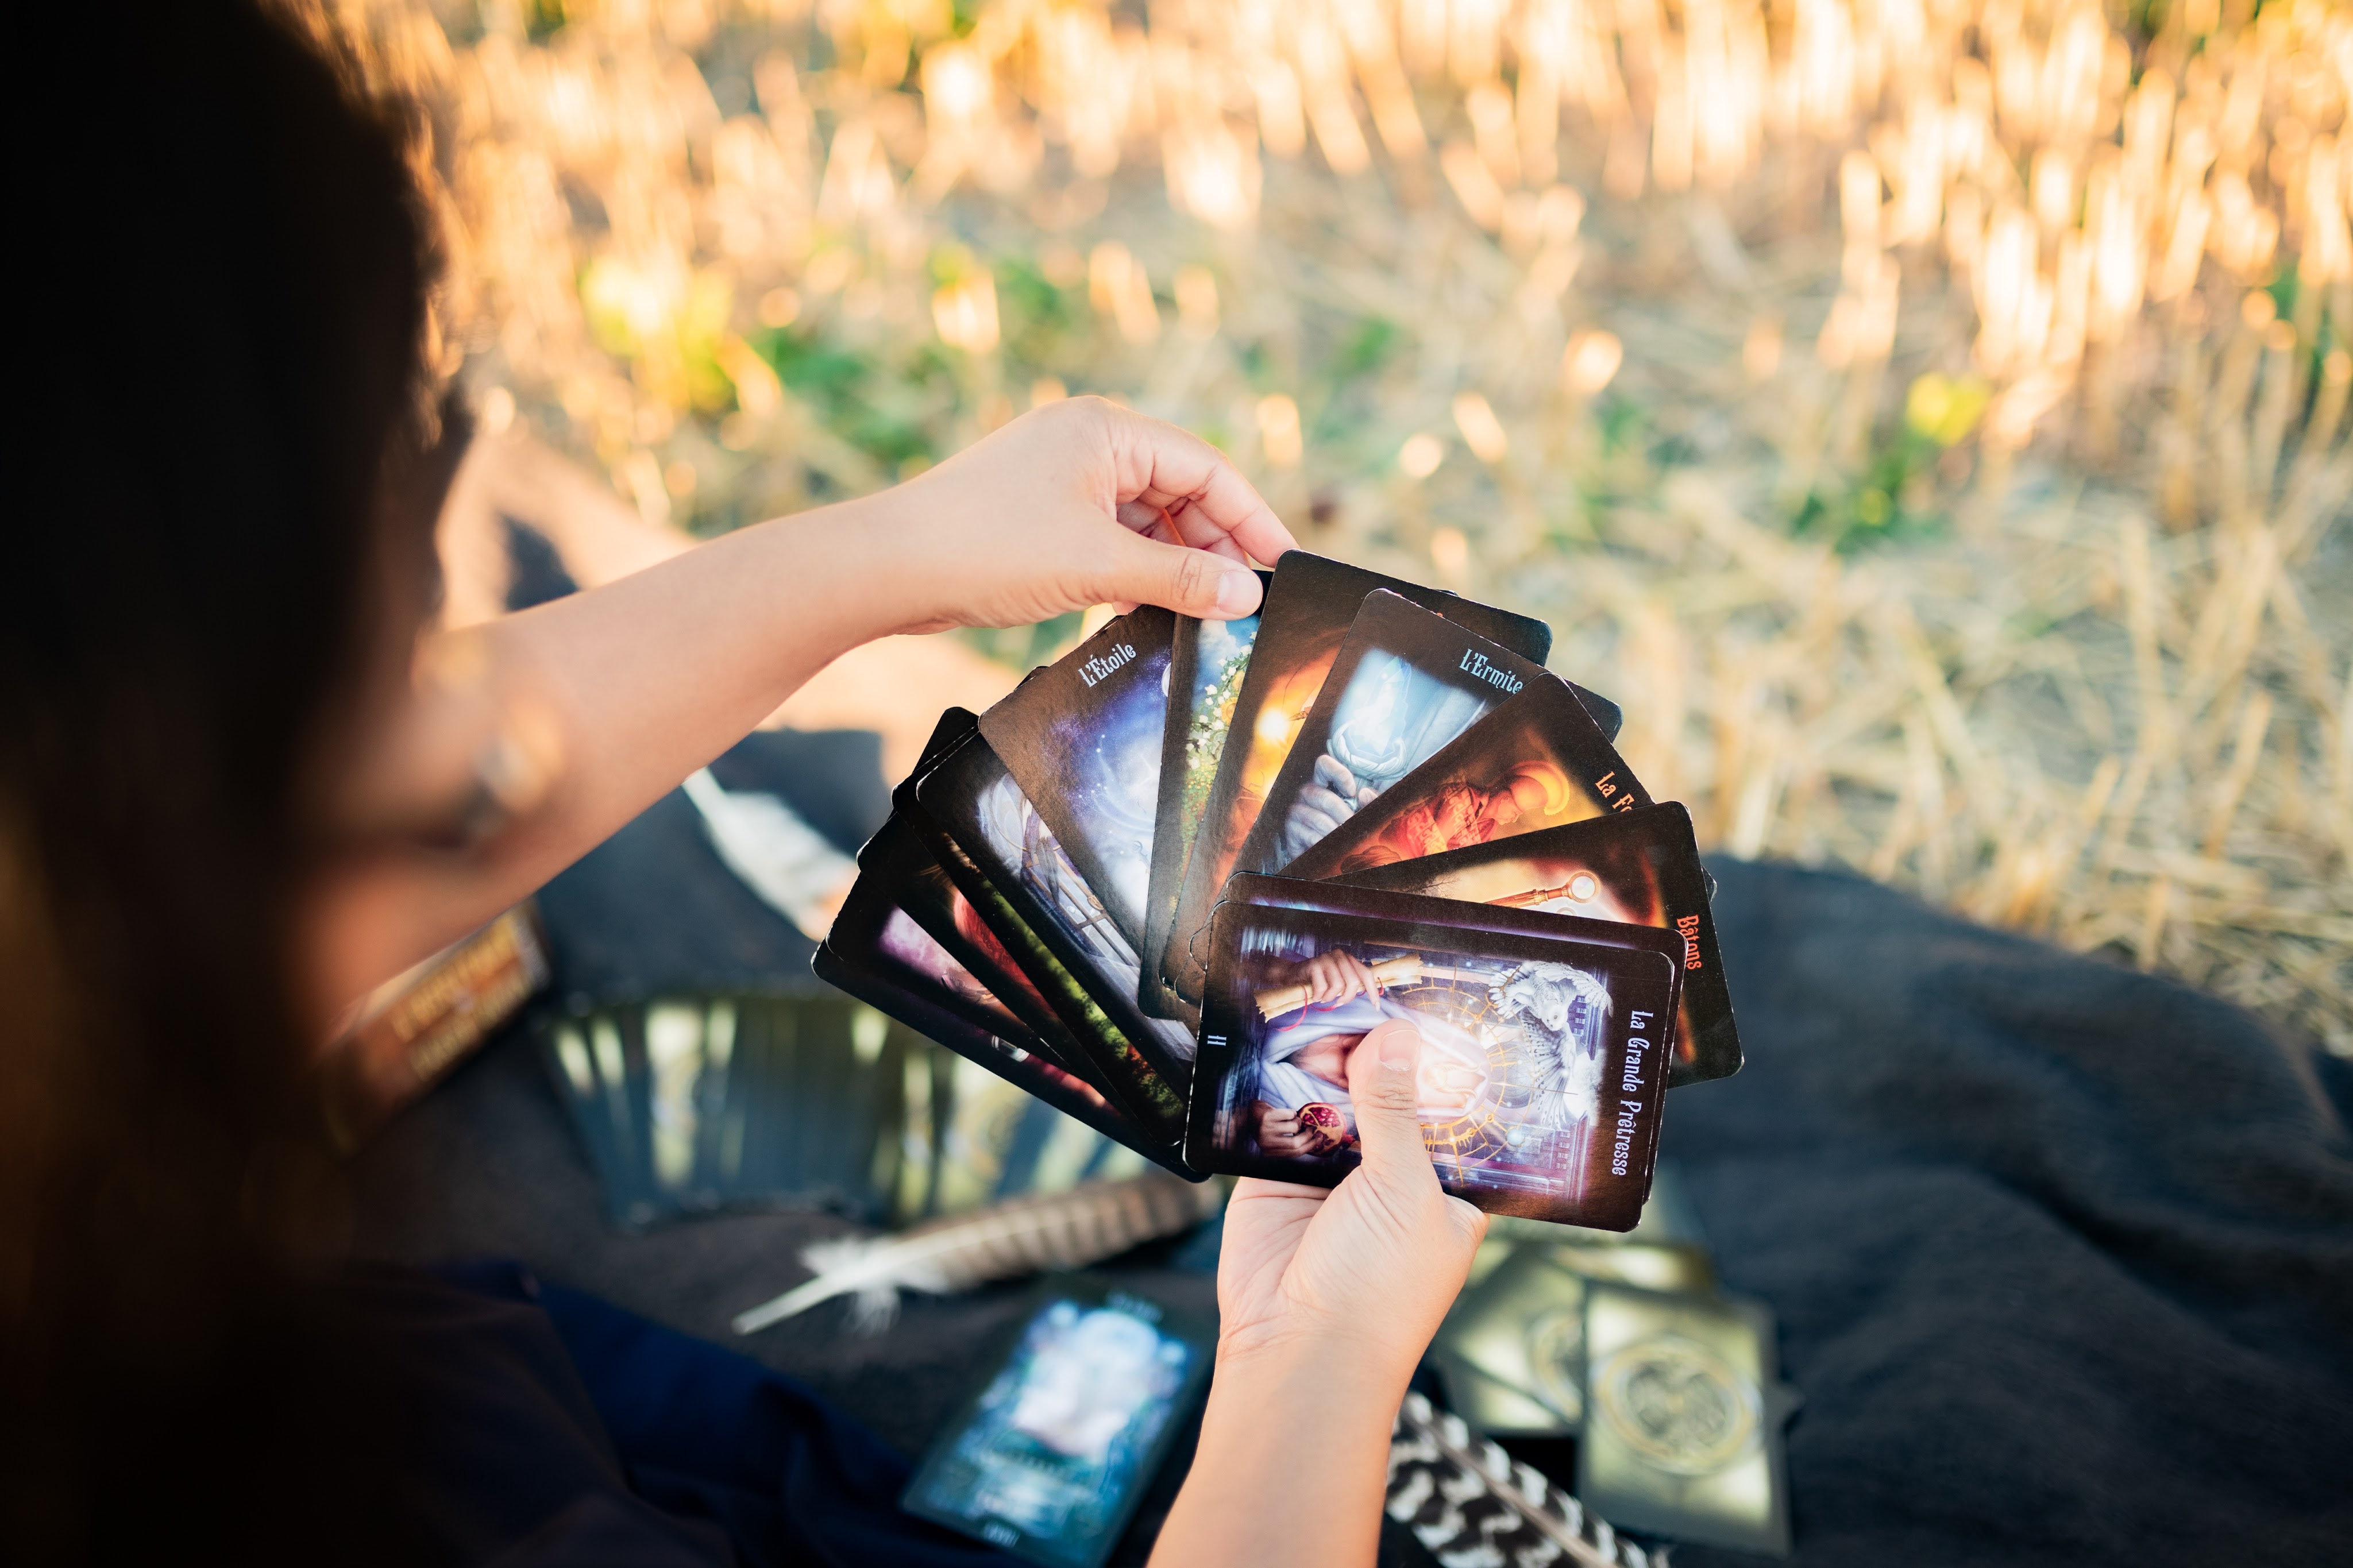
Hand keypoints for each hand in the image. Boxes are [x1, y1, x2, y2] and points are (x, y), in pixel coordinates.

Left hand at [871, 398, 1296, 632]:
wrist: (887, 568)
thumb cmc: (985, 548)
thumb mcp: (1098, 566)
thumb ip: (1180, 579)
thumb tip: (1246, 595)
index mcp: (1106, 430)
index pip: (1207, 466)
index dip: (1251, 518)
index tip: (1283, 566)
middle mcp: (1087, 443)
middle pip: (1180, 491)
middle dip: (1214, 547)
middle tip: (1244, 604)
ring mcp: (1060, 479)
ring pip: (1145, 519)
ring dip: (1174, 565)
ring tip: (1202, 615)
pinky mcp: (1039, 515)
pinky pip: (1110, 538)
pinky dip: (1135, 571)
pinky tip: (1148, 610)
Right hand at [1217, 1020, 1485, 1371]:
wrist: (1299, 1352)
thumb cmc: (1379, 1294)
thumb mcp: (1404, 1189)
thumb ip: (1394, 1109)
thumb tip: (1396, 1038)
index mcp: (1445, 1186)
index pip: (1447, 1109)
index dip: (1435, 1061)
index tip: (1427, 1002)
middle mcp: (1392, 1176)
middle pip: (1386, 1094)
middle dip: (1374, 1051)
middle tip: (1363, 984)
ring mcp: (1333, 1175)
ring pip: (1331, 1099)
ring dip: (1324, 1061)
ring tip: (1320, 997)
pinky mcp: (1278, 1176)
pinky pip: (1278, 1118)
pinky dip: (1275, 1086)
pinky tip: (1275, 1041)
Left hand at [1253, 1104, 1313, 1157]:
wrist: (1246, 1112)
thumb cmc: (1264, 1126)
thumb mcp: (1273, 1138)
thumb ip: (1288, 1142)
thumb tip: (1312, 1140)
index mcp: (1269, 1152)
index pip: (1294, 1153)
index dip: (1309, 1146)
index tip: (1319, 1139)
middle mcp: (1266, 1143)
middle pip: (1296, 1143)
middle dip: (1308, 1135)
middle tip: (1311, 1128)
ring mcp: (1266, 1130)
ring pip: (1294, 1127)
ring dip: (1298, 1121)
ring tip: (1293, 1118)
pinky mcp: (1267, 1117)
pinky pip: (1290, 1114)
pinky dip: (1292, 1113)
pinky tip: (1286, 1113)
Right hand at [1279, 753, 1370, 859]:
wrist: (1328, 853)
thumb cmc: (1345, 827)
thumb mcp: (1362, 812)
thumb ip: (1370, 802)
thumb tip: (1364, 793)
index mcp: (1323, 783)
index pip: (1324, 764)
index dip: (1338, 774)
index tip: (1352, 792)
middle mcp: (1307, 793)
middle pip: (1324, 797)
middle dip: (1343, 813)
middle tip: (1353, 825)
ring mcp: (1297, 811)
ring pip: (1317, 818)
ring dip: (1335, 830)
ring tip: (1345, 838)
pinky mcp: (1291, 831)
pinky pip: (1309, 835)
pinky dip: (1324, 842)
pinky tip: (1331, 845)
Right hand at [1293, 949, 1379, 1006]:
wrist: (1292, 975)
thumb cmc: (1318, 981)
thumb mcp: (1337, 980)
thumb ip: (1351, 984)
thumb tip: (1371, 997)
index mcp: (1348, 959)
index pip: (1366, 974)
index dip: (1372, 991)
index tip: (1375, 1006)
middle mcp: (1339, 955)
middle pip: (1354, 982)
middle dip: (1347, 997)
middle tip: (1338, 1002)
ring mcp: (1326, 959)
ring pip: (1338, 986)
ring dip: (1330, 997)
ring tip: (1323, 997)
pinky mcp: (1313, 965)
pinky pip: (1322, 988)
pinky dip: (1318, 996)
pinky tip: (1314, 994)